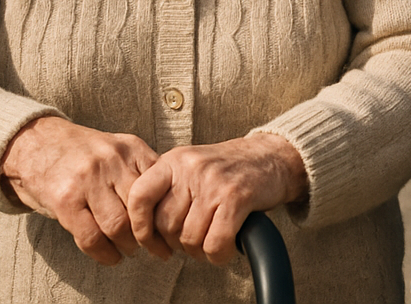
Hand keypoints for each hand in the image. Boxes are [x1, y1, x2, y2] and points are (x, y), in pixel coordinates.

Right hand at [0, 116, 159, 265]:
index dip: (166, 215)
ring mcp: (87, 179)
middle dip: (149, 236)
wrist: (37, 142)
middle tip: (153, 247)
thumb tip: (172, 206)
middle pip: (141, 210)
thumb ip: (142, 170)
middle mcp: (111, 161)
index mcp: (131, 147)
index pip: (160, 188)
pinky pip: (92, 238)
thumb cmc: (84, 154)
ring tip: (129, 251)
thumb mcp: (118, 150)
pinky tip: (110, 256)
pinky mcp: (65, 200)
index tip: (169, 232)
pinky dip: (104, 254)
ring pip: (118, 227)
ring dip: (127, 247)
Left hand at [125, 133, 307, 264]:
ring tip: (212, 241)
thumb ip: (167, 191)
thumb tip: (144, 232)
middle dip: (177, 243)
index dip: (140, 226)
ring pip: (189, 238)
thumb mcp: (191, 168)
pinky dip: (219, 255)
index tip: (149, 242)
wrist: (271, 156)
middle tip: (192, 240)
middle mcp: (191, 168)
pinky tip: (225, 248)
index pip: (139, 196)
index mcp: (174, 160)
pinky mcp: (236, 197)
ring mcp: (214, 182)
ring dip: (200, 251)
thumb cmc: (229, 169)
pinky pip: (214, 243)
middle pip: (166, 225)